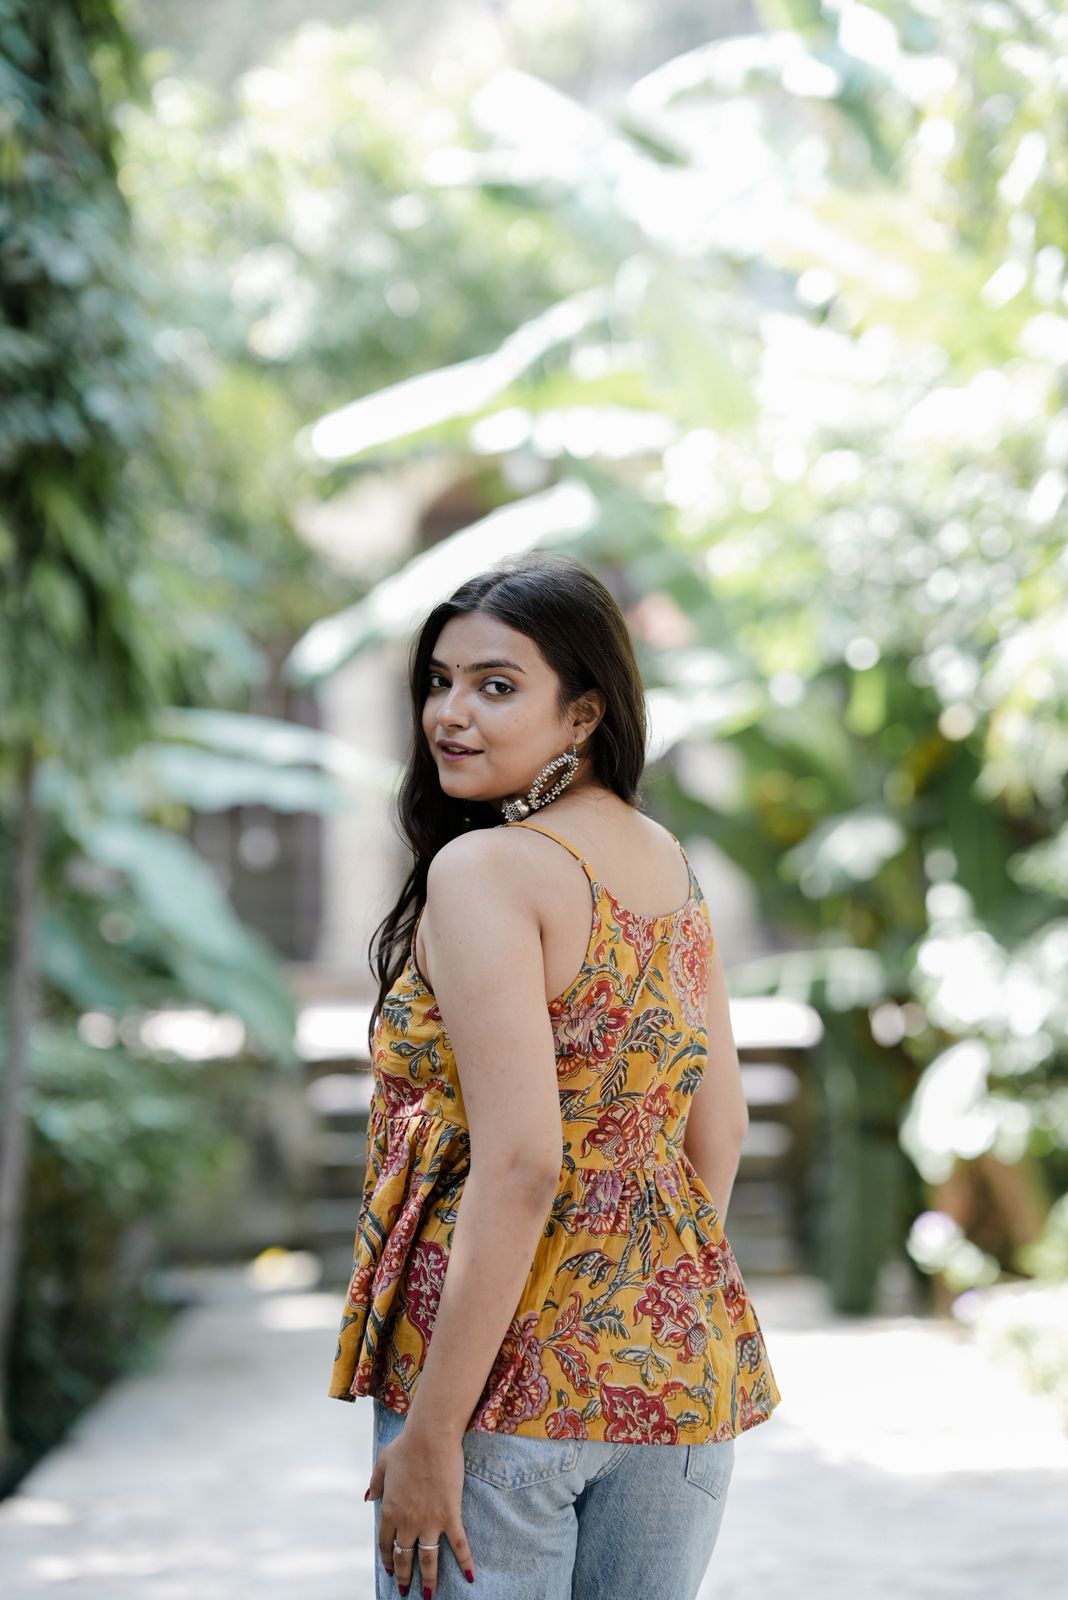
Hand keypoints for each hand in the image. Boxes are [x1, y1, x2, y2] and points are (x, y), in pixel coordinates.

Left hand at [367, 1426, 475, 1595]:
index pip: (385, 1543)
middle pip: (405, 1557)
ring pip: (428, 1559)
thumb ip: (375, 1483)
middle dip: (404, 1576)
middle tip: (405, 1591)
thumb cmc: (406, 1445)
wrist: (430, 1436)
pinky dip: (464, 1562)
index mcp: (389, 1510)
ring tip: (427, 1595)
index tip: (390, 1570)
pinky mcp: (450, 1515)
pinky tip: (469, 1576)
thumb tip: (368, 1497)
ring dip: (428, 1580)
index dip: (387, 1559)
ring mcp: (429, 1521)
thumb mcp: (382, 1462)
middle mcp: (407, 1521)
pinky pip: (458, 1544)